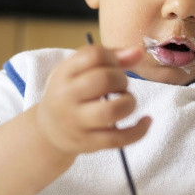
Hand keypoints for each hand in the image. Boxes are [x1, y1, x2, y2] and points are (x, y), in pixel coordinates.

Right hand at [35, 45, 150, 154]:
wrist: (48, 130)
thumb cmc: (69, 93)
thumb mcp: (77, 71)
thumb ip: (108, 58)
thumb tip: (138, 52)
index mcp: (64, 74)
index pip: (94, 55)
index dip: (113, 58)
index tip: (113, 66)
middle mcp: (67, 97)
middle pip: (104, 79)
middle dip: (121, 80)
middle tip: (119, 86)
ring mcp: (77, 122)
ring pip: (112, 110)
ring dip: (129, 102)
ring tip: (126, 101)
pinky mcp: (88, 143)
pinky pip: (119, 139)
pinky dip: (139, 131)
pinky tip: (145, 121)